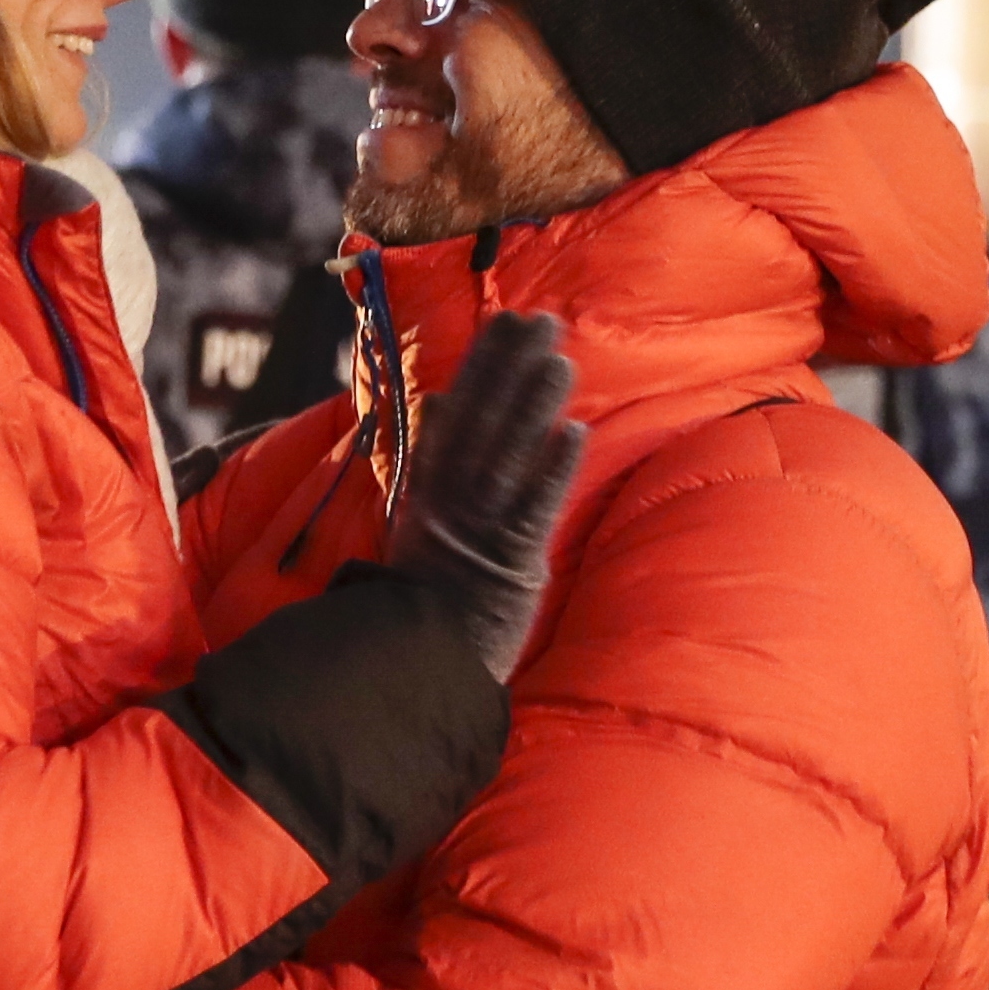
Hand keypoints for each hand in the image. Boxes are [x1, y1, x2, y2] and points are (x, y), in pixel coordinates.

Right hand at [384, 311, 585, 679]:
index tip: (504, 324)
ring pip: (510, 456)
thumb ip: (431, 459)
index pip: (456, 414)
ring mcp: (481, 529)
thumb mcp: (417, 522)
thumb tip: (439, 400)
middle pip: (484, 423)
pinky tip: (571, 432)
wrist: (420, 668)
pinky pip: (534, 510)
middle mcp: (453, 502)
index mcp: (430, 491)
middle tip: (541, 321)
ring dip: (535, 406)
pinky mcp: (512, 562)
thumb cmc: (426, 599)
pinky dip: (551, 471)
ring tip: (560, 360)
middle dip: (512, 369)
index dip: (482, 366)